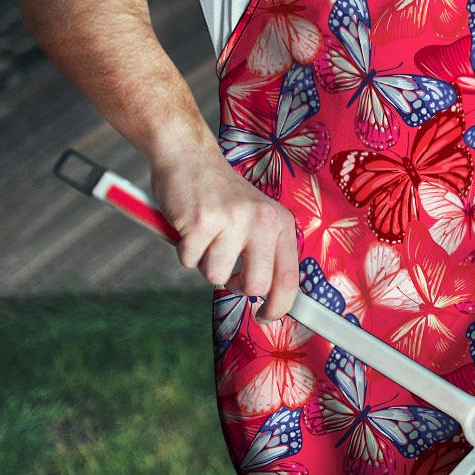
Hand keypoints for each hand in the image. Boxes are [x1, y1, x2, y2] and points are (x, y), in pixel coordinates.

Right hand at [150, 149, 298, 321]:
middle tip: (227, 270)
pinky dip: (185, 251)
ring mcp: (232, 220)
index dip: (279, 307)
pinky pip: (189, 261)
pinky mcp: (201, 222)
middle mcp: (262, 221)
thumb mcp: (257, 218)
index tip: (266, 317)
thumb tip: (271, 300)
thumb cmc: (222, 197)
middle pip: (255, 286)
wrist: (189, 157)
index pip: (289, 278)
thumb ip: (266, 253)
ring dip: (205, 263)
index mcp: (280, 223)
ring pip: (216, 276)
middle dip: (236, 286)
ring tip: (206, 236)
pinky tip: (190, 227)